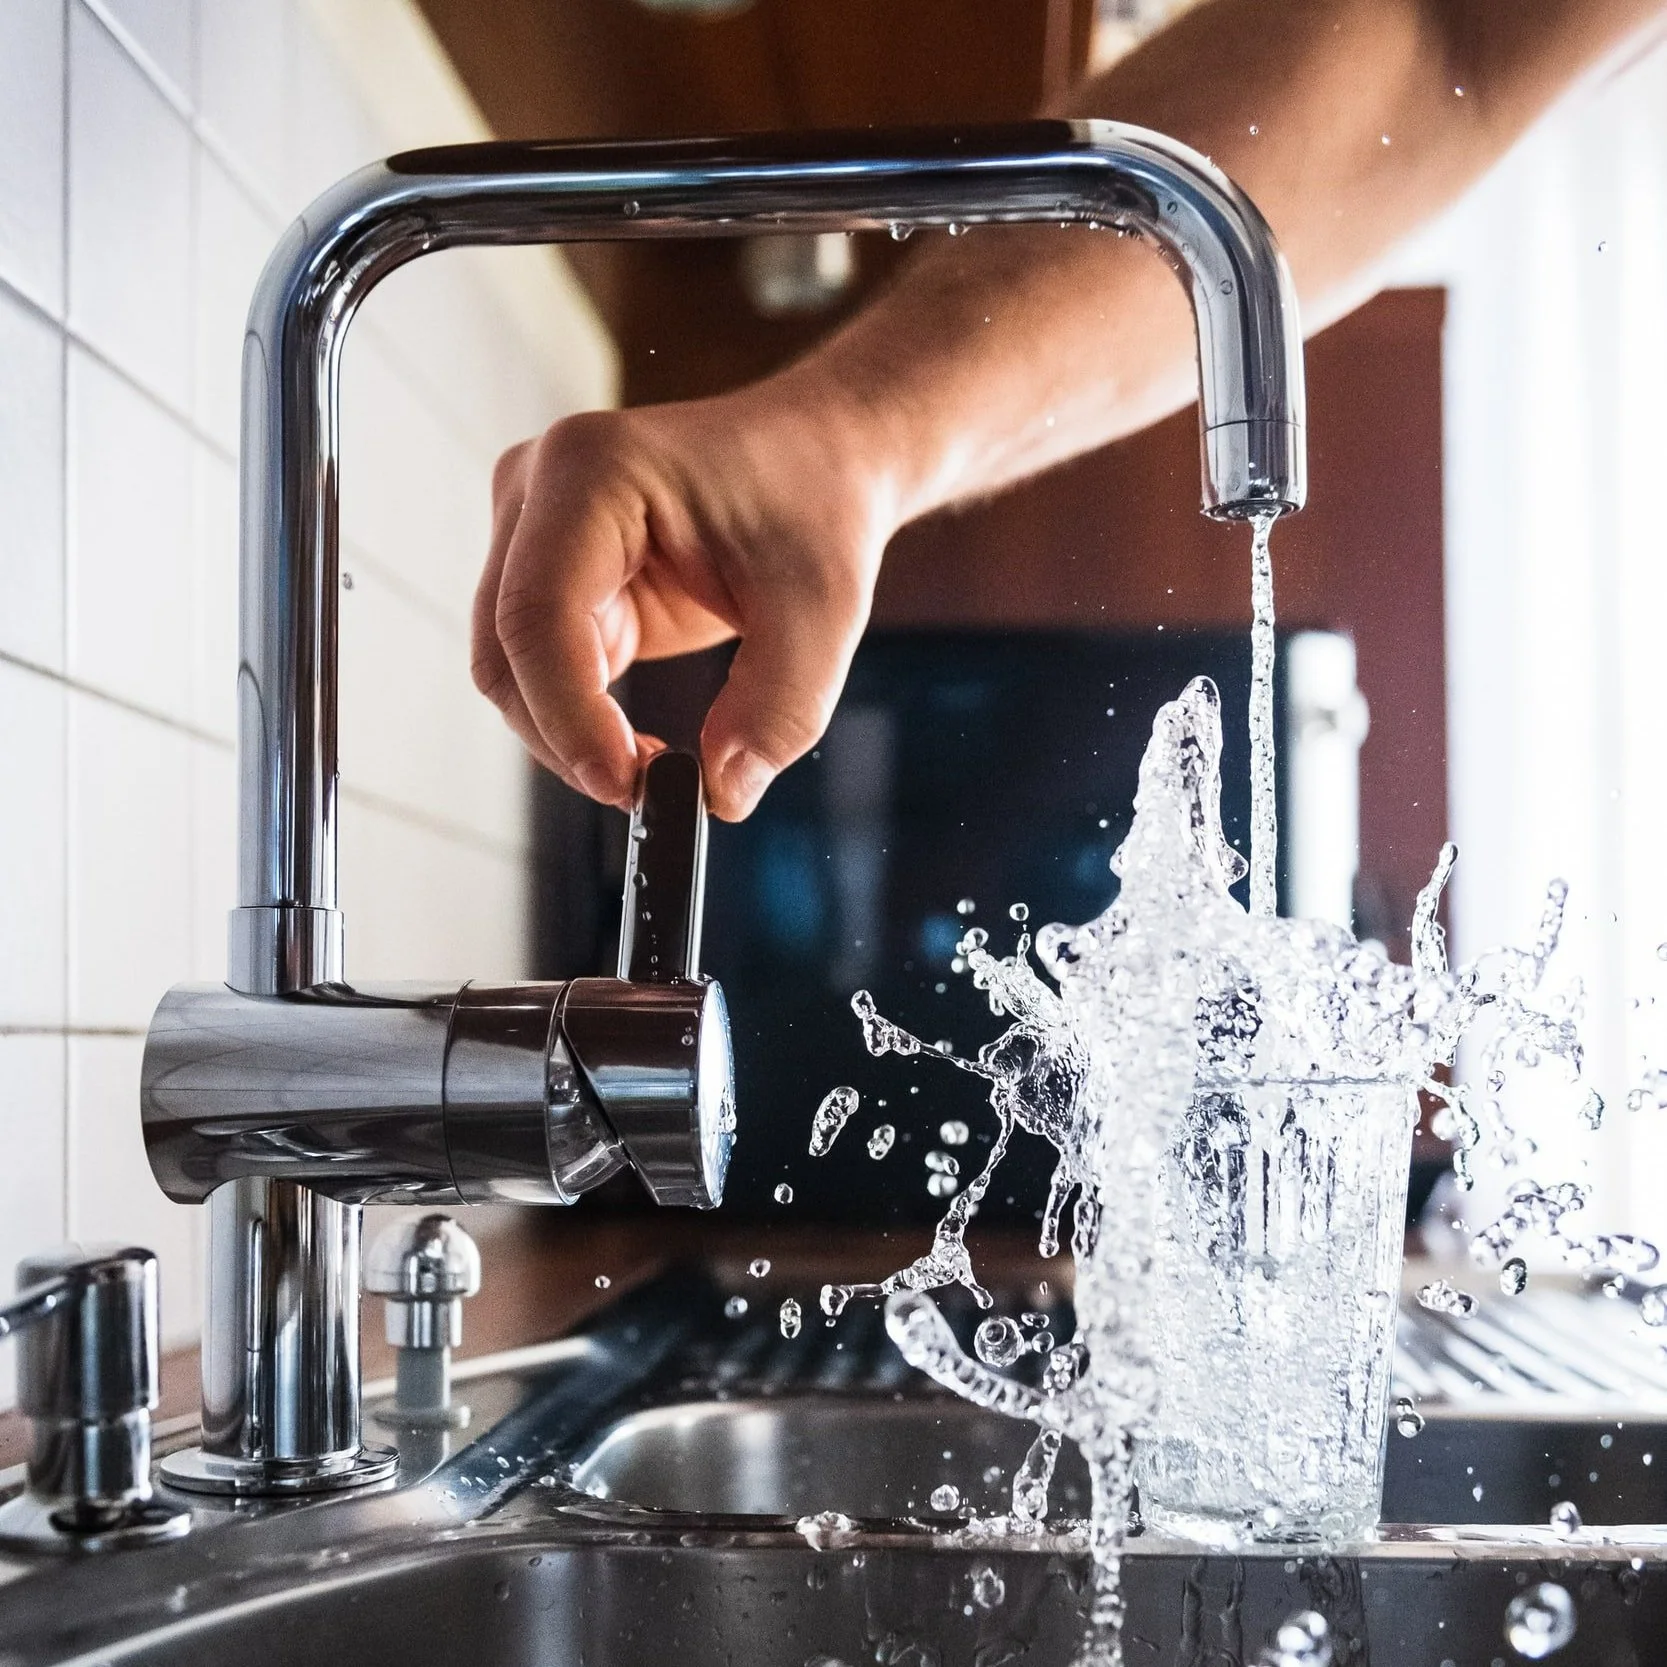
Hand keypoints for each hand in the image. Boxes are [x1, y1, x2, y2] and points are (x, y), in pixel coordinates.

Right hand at [472, 375, 900, 820]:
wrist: (820, 459)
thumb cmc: (816, 504)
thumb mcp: (824, 610)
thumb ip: (779, 709)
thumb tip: (721, 793)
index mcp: (593, 469)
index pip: (539, 613)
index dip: (568, 713)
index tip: (628, 783)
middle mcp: (539, 489)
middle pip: (506, 649)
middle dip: (566, 737)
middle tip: (649, 793)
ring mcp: (533, 531)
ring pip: (511, 670)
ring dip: (570, 735)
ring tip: (657, 768)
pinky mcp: (552, 576)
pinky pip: (541, 671)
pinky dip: (581, 721)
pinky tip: (642, 745)